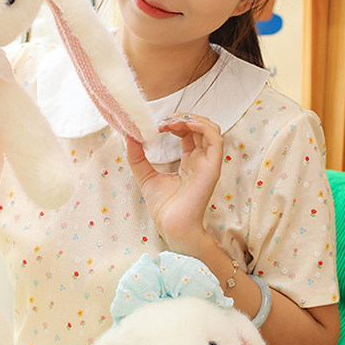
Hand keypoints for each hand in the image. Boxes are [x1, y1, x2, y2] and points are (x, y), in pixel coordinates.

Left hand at [126, 113, 223, 253]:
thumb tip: (129, 136)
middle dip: (182, 118)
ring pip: (211, 129)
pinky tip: (184, 126)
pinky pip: (215, 140)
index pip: (189, 132)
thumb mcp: (145, 176)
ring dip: (192, 119)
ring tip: (172, 123)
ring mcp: (208, 163)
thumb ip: (137, 157)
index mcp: (190, 161)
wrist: (172, 226)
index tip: (157, 125)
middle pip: (200, 127)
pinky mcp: (212, 168)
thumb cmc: (164, 207)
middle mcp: (201, 160)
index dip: (175, 123)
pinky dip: (202, 127)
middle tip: (164, 122)